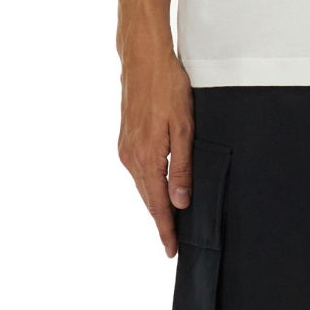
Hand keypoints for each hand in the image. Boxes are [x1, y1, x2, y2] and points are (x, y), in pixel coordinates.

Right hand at [117, 42, 194, 257]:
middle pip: (148, 198)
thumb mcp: (183, 127)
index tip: (172, 250)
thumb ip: (181, 167)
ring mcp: (126, 147)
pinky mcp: (125, 137)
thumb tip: (180, 202)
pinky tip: (158, 185)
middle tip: (173, 241)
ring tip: (169, 219)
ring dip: (154, 202)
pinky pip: (138, 169)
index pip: (157, 205)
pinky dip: (148, 183)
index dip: (166, 229)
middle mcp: (131, 158)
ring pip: (142, 184)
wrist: (143, 59)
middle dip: (161, 220)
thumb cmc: (167, 87)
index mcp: (147, 158)